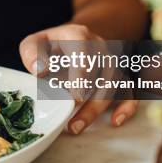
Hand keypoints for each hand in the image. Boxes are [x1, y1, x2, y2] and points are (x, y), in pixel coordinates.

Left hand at [19, 23, 138, 133]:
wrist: (70, 41)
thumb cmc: (49, 46)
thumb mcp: (34, 43)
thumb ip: (31, 53)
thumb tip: (40, 70)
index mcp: (78, 35)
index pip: (83, 49)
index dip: (82, 72)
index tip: (76, 94)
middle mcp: (99, 46)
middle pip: (101, 72)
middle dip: (87, 99)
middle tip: (70, 121)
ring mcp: (111, 62)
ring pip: (113, 85)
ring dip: (96, 109)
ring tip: (76, 127)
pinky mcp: (118, 77)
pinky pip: (130, 91)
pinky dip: (127, 106)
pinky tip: (115, 121)